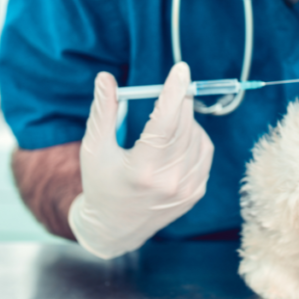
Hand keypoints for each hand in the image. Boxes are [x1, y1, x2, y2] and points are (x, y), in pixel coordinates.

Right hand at [69, 63, 213, 258]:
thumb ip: (103, 111)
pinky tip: (177, 138)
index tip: (181, 69)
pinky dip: (194, 137)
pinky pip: (205, 151)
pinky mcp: (196, 192)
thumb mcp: (93, 148)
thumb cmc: (100, 184)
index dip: (173, 92)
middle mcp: (169, 182)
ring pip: (197, 136)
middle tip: (172, 88)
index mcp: (141, 170)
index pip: (165, 123)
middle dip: (178, 101)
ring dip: (185, 119)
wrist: (114, 228)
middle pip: (184, 126)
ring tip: (165, 122)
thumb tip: (106, 78)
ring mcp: (187, 189)